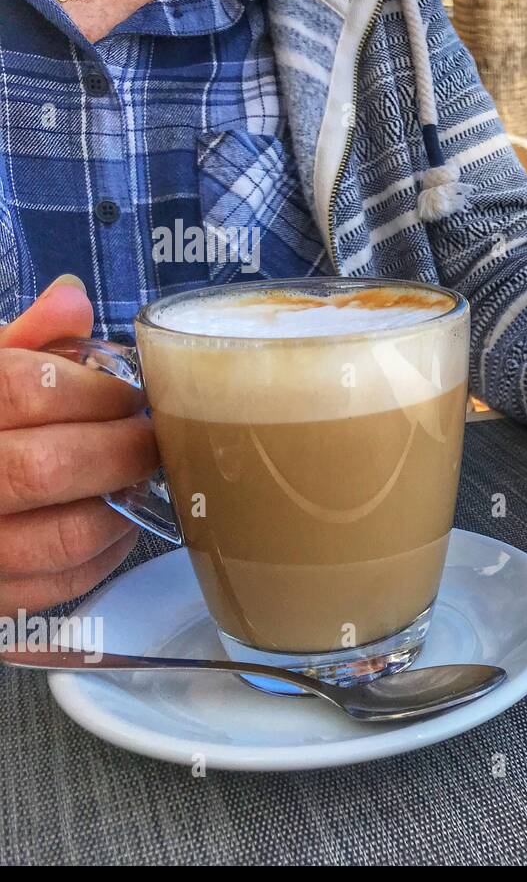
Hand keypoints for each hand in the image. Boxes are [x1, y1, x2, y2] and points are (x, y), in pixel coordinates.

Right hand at [0, 278, 157, 616]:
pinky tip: (113, 521)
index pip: (27, 391)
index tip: (127, 393)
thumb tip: (73, 298)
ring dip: (123, 504)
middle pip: (51, 467)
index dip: (95, 391)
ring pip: (67, 535)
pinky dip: (105, 553)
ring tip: (135, 477)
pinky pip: (64, 583)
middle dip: (122, 448)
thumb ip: (23, 340)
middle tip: (148, 436)